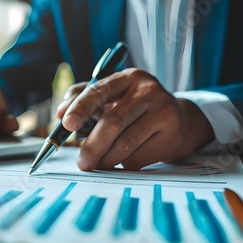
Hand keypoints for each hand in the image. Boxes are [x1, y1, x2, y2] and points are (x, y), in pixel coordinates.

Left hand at [55, 68, 214, 170]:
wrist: (182, 120)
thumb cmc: (138, 109)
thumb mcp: (116, 96)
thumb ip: (86, 99)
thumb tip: (61, 112)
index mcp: (129, 78)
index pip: (100, 90)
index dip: (80, 107)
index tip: (66, 123)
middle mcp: (148, 91)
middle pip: (113, 122)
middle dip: (92, 145)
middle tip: (82, 162)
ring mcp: (163, 112)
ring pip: (125, 144)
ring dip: (106, 159)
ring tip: (99, 164)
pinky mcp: (172, 135)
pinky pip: (138, 158)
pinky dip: (124, 164)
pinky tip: (123, 161)